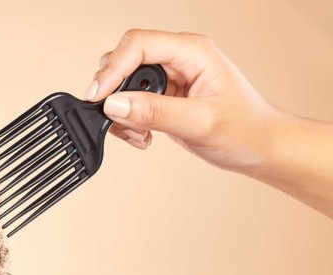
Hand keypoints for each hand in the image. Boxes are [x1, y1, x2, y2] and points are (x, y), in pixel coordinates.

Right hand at [85, 29, 280, 171]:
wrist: (259, 145)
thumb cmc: (244, 129)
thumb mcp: (199, 122)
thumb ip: (155, 112)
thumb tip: (114, 104)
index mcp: (193, 51)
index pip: (138, 45)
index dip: (113, 69)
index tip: (98, 98)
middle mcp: (179, 58)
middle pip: (125, 60)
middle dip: (114, 93)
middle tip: (120, 121)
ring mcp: (170, 76)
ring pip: (123, 83)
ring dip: (121, 111)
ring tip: (139, 133)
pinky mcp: (164, 95)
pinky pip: (130, 101)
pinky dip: (128, 121)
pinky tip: (144, 136)